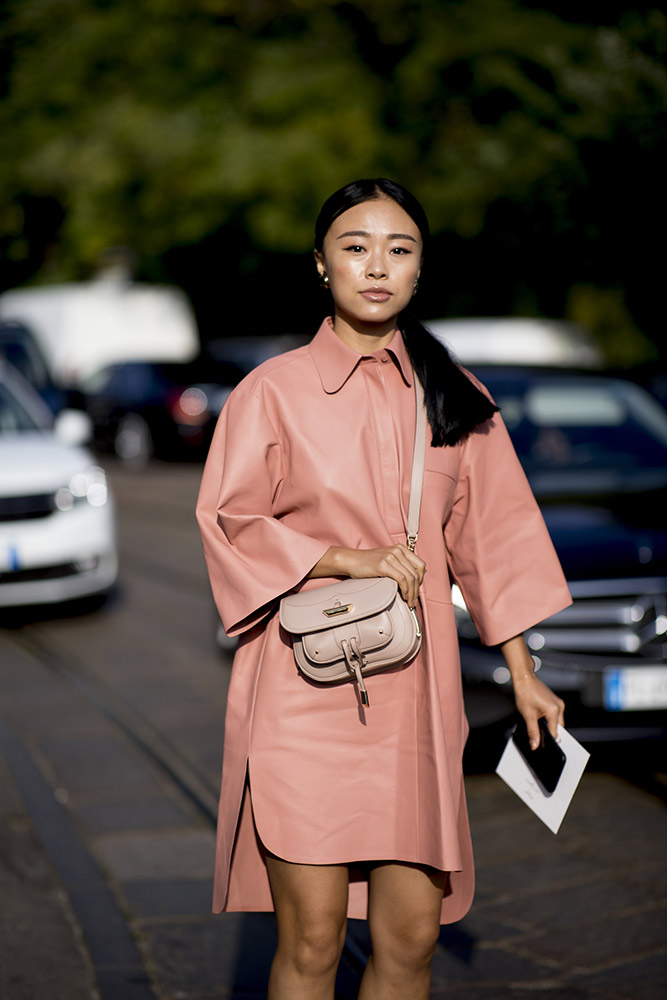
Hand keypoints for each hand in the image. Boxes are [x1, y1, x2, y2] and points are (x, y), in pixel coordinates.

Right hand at [309, 545, 425, 607]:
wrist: (351, 561)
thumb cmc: (367, 563)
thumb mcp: (388, 560)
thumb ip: (400, 566)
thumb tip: (415, 578)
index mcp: (401, 549)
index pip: (421, 565)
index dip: (421, 579)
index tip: (417, 589)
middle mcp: (398, 551)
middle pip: (416, 573)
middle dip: (417, 590)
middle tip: (413, 601)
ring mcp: (391, 557)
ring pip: (410, 578)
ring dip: (412, 593)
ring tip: (409, 601)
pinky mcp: (384, 565)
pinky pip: (401, 579)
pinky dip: (405, 590)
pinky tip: (404, 596)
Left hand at [513, 673, 564, 748]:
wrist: (524, 678)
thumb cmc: (525, 692)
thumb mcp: (527, 715)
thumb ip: (532, 732)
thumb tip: (534, 744)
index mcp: (554, 711)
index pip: (555, 733)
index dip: (547, 740)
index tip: (541, 743)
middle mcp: (559, 707)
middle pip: (557, 728)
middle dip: (548, 731)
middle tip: (537, 731)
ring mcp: (558, 703)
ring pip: (556, 721)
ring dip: (548, 724)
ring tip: (536, 720)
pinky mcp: (555, 701)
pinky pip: (555, 714)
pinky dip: (548, 717)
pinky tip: (539, 715)